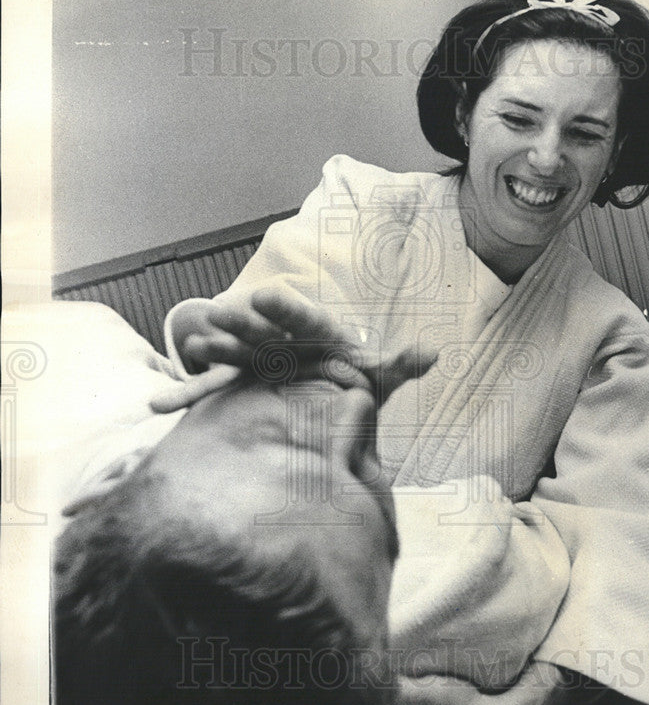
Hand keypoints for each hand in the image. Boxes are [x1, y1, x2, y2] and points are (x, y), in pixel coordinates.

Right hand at [155, 283, 436, 412]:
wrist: (325, 396)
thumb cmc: (351, 382)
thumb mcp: (375, 378)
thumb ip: (397, 366)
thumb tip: (434, 352)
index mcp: (313, 332)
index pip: (301, 316)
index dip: (285, 308)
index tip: (267, 295)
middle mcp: (281, 341)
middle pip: (260, 329)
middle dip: (241, 323)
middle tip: (220, 313)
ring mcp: (255, 361)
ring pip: (233, 353)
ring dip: (215, 350)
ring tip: (198, 348)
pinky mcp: (238, 385)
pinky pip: (211, 391)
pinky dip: (187, 397)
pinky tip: (158, 408)